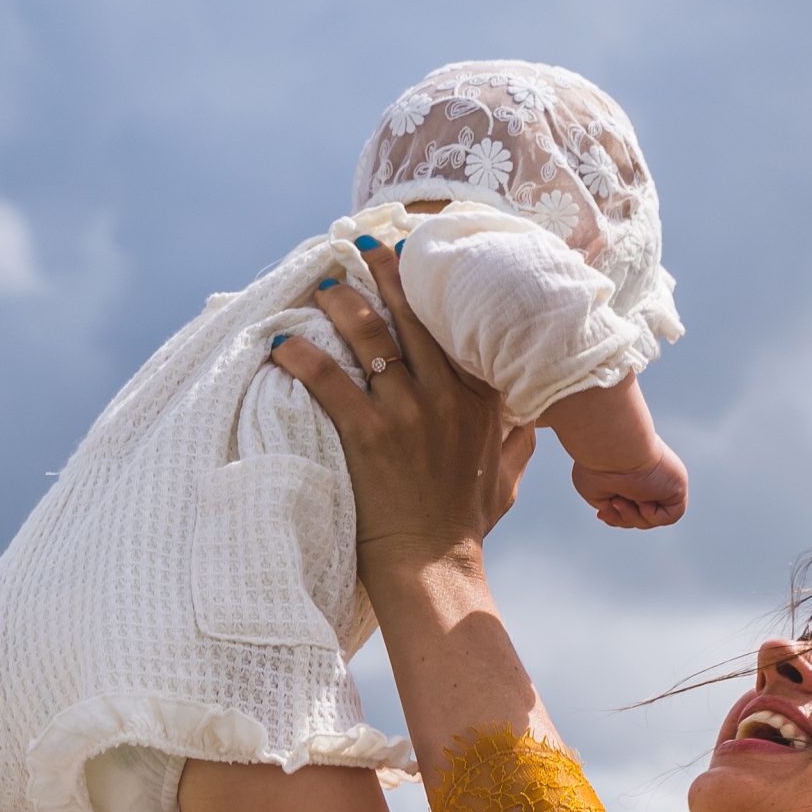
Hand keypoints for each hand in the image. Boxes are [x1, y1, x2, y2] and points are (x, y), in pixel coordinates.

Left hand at [268, 246, 534, 585]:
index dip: (435, 287)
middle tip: (365, 245)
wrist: (434, 566)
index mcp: (481, 400)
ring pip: (370, 337)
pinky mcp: (369, 435)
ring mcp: (407, 413)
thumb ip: (517, 442)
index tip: (417, 257)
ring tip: (325, 285)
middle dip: (386, 273)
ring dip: (343, 303)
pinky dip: (302, 355)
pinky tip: (281, 340)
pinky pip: (328, 380)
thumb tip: (530, 422)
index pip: (459, 327)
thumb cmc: (466, 525)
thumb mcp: (507, 478)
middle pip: (412, 316)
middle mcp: (446, 396)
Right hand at [570, 442, 688, 529]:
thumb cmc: (598, 465)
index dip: (616, 516)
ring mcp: (663, 482)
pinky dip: (653, 516)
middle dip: (621, 518)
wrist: (611, 448)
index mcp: (630, 475)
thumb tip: (620, 511)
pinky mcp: (677, 485)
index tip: (601, 512)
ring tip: (619, 500)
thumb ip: (611, 506)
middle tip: (611, 503)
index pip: (628, 505)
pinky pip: (671, 515)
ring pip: (652, 517)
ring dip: (632, 517)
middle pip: (638, 516)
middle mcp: (648, 477)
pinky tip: (643, 501)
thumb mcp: (598, 492)